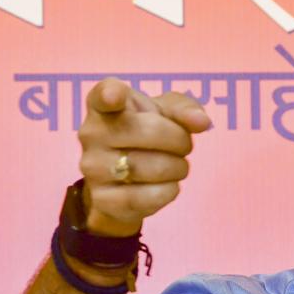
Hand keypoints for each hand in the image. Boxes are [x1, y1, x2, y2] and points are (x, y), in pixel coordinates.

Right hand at [77, 78, 211, 236]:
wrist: (122, 181)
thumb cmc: (146, 132)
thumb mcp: (165, 112)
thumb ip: (185, 109)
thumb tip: (202, 122)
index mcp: (103, 104)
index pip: (103, 95)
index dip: (110, 94)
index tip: (115, 96)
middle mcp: (91, 133)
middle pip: (151, 131)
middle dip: (180, 140)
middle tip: (183, 146)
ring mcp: (93, 168)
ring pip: (153, 167)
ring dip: (178, 167)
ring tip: (175, 166)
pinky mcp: (103, 199)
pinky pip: (148, 197)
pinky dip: (169, 191)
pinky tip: (165, 185)